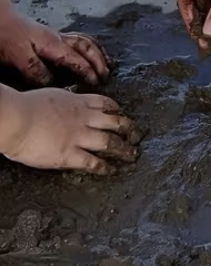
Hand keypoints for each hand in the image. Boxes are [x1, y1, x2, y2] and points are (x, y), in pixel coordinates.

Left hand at [0, 5, 107, 88]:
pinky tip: (88, 53)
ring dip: (97, 52)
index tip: (96, 84)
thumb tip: (55, 84)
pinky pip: (77, 38)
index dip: (87, 72)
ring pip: (84, 40)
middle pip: (86, 47)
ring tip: (106, 63)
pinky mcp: (51, 36)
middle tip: (106, 76)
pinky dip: (89, 46)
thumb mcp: (19, 57)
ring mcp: (55, 35)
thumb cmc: (7, 37)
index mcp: (53, 44)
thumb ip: (36, 71)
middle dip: (98, 61)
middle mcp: (58, 38)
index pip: (76, 59)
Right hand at [0, 82, 137, 174]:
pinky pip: (93, 162)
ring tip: (133, 155)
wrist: (16, 119)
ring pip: (109, 142)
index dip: (118, 111)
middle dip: (129, 129)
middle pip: (114, 122)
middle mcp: (82, 118)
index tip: (124, 115)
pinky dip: (105, 166)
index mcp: (77, 102)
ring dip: (124, 149)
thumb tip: (69, 99)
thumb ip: (65, 100)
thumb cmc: (26, 106)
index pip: (106, 104)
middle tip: (137, 136)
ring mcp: (78, 136)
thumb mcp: (52, 95)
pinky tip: (112, 170)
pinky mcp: (69, 155)